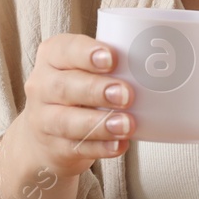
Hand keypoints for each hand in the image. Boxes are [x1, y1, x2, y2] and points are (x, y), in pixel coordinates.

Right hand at [14, 31, 133, 178]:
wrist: (45, 136)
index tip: (112, 58)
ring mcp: (43, 119)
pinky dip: (100, 147)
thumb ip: (111, 65)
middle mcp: (42, 86)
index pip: (64, 49)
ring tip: (127, 124)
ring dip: (100, 123)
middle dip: (97, 90)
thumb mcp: (84, 70)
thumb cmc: (77, 90)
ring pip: (68, 121)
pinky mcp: (54, 148)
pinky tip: (119, 145)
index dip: (86, 53)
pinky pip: (76, 148)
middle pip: (64, 86)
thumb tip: (157, 64)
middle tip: (127, 94)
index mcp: (52, 57)